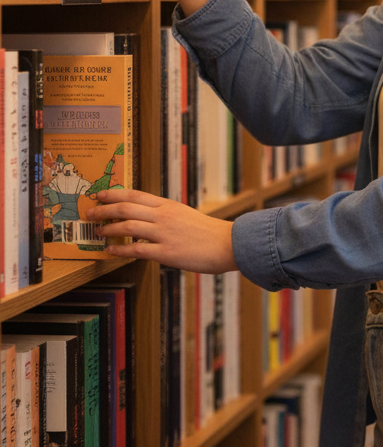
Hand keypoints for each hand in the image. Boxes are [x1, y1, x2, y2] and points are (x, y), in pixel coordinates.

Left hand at [86, 188, 237, 273]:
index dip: (114, 194)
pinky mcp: (166, 252)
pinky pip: (136, 250)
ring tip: (97, 231)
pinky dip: (120, 249)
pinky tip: (110, 250)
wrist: (228, 244)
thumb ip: (166, 215)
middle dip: (104, 210)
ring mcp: (164, 234)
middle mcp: (164, 216)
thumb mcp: (186, 215)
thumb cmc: (209, 232)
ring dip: (108, 228)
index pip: (135, 194)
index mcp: (169, 205)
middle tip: (90, 213)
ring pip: (127, 226)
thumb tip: (146, 218)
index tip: (100, 195)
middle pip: (126, 208)